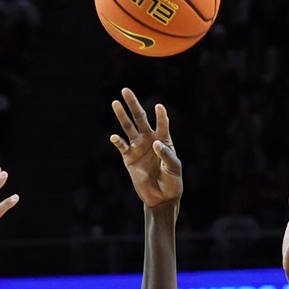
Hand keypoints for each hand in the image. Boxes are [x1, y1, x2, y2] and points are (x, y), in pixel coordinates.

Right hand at [110, 89, 181, 206]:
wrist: (162, 198)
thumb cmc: (172, 182)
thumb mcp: (174, 168)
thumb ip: (166, 155)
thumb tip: (155, 144)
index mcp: (164, 140)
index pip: (162, 123)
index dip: (160, 115)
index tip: (159, 107)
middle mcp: (149, 140)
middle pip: (140, 118)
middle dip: (133, 104)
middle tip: (125, 90)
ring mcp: (138, 148)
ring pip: (128, 128)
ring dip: (122, 116)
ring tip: (115, 103)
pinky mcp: (129, 159)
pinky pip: (122, 147)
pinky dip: (117, 141)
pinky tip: (114, 136)